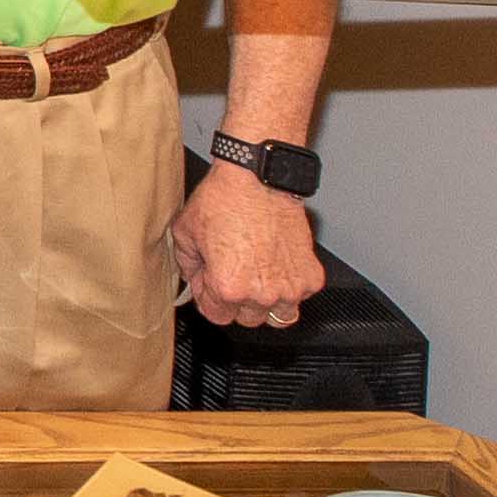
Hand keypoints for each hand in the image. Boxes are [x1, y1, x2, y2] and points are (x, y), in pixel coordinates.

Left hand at [174, 160, 323, 333]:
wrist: (258, 178)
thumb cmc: (224, 201)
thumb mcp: (184, 235)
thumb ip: (187, 268)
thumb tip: (194, 281)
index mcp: (228, 288)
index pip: (217, 316)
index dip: (210, 297)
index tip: (212, 283)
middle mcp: (262, 292)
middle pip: (247, 318)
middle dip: (237, 300)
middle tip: (235, 274)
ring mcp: (290, 286)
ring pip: (277, 316)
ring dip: (267, 301)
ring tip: (258, 275)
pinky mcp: (312, 275)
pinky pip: (300, 296)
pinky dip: (291, 286)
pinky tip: (277, 266)